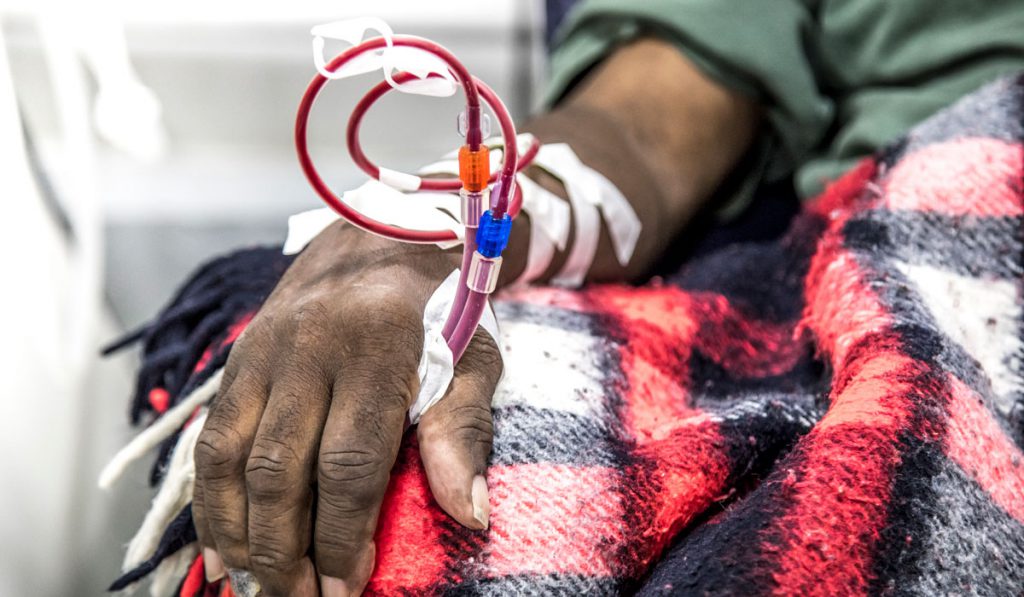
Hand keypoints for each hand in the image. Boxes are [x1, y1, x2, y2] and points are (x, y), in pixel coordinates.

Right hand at [192, 222, 501, 595]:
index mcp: (375, 350)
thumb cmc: (441, 309)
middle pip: (279, 470)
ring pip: (229, 458)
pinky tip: (221, 544)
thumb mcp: (472, 361)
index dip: (343, 536)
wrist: (386, 235)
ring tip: (253, 586)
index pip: (349, 463)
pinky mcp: (239, 359)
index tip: (347, 589)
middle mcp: (308, 349)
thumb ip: (465, 434)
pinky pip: (208, 437)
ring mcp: (264, 352)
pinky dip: (208, 498)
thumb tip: (472, 516)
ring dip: (237, 533)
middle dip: (286, 550)